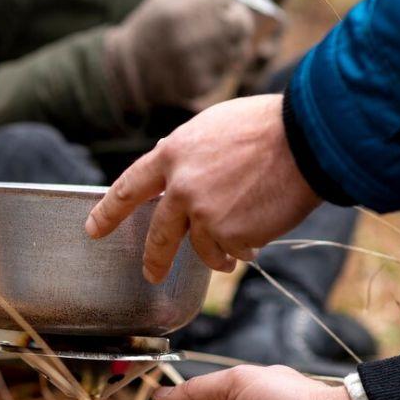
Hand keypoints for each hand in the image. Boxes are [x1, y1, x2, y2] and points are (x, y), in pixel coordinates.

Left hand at [86, 94, 320, 282]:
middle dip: (154, 260)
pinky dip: (244, 250)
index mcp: (173, 154)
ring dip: (219, 252)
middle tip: (151, 273)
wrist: (307, 139)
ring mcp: (204, 215)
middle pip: (158, 236)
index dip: (108, 211)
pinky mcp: (230, 235)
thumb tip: (172, 167)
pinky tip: (260, 234)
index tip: (93, 229)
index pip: (129, 187)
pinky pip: (232, 252)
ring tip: (238, 246)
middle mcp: (181, 187)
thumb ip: (189, 153)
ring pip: (202, 249)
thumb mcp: (213, 127)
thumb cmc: (267, 126)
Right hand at [104, 0, 255, 113]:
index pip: (223, 0)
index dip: (224, 1)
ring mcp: (194, 66)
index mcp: (178, 14)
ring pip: (236, 48)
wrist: (130, 71)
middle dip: (236, 20)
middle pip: (237, 24)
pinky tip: (202, 63)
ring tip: (210, 44)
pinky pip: (226, 70)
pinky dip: (220, 65)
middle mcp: (187, 40)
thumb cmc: (153, 27)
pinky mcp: (199, 86)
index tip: (218, 5)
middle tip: (227, 23)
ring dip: (229, 44)